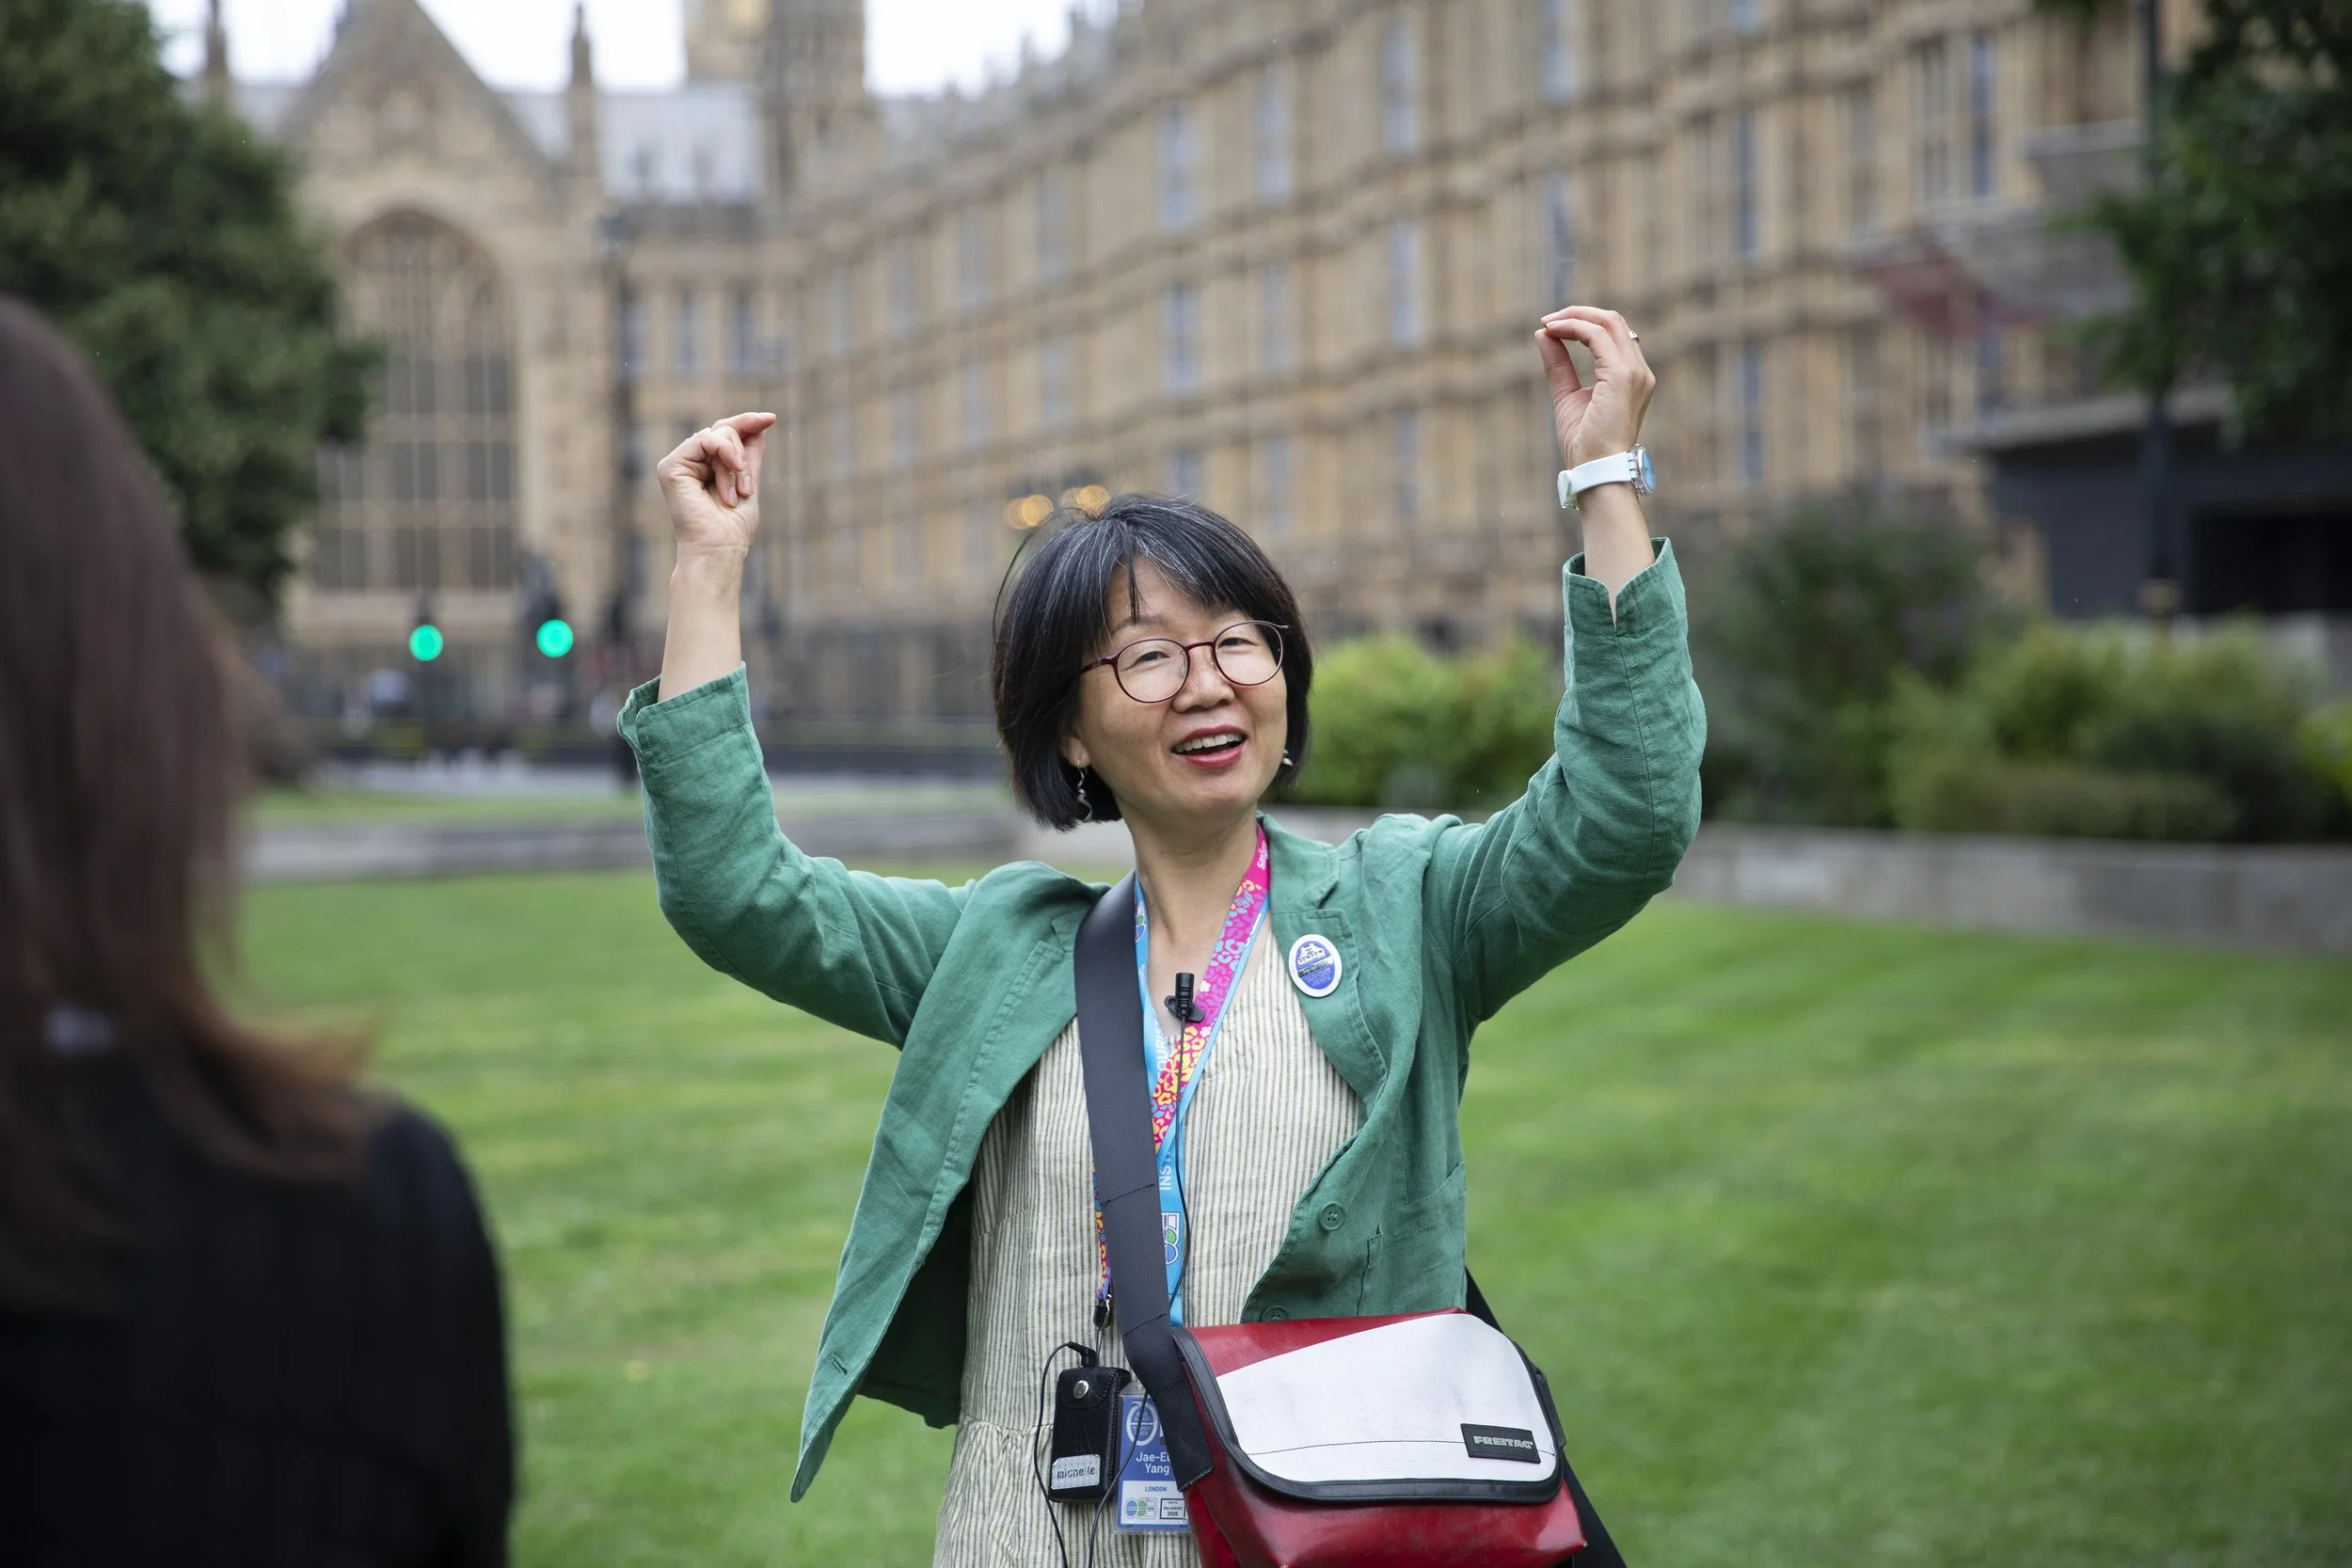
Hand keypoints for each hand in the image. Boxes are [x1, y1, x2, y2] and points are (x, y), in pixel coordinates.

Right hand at [656, 412, 774, 559]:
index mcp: (705, 466)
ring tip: (738, 493)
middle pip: (724, 430)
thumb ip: (749, 453)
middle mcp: (690, 461)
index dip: (747, 422)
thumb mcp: (748, 481)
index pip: (725, 433)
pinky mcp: (670, 466)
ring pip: (718, 434)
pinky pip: (705, 439)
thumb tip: (760, 422)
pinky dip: (725, 457)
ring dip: (737, 463)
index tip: (771, 417)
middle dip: (743, 457)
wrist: (719, 549)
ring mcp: (679, 463)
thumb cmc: (733, 526)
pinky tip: (729, 483)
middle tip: (747, 489)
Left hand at [1534, 307, 1654, 469]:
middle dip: (1578, 313)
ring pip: (1608, 322)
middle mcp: (1639, 370)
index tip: (1552, 328)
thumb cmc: (1584, 443)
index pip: (1612, 334)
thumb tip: (1543, 334)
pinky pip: (1597, 336)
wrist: (1594, 470)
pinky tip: (1553, 332)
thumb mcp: (1566, 395)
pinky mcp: (1622, 375)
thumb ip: (1558, 364)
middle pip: (1613, 321)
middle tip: (1547, 319)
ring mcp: (1634, 371)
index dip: (1582, 323)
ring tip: (1548, 323)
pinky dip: (1573, 328)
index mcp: (1631, 375)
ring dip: (1574, 317)